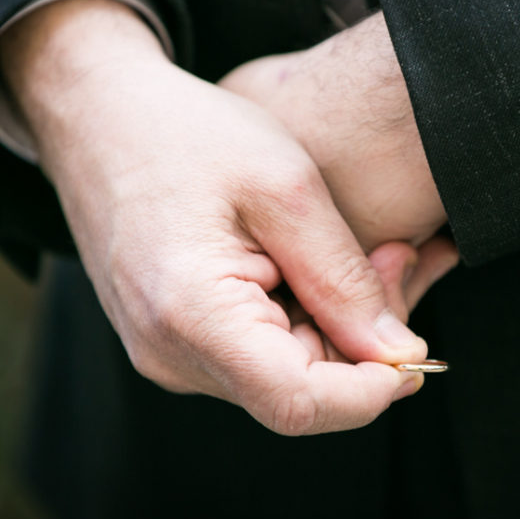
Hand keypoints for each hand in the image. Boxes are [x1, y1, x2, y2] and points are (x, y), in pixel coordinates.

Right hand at [0, 0, 453, 434]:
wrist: (99, 115)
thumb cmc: (188, 134)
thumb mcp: (286, 188)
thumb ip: (344, 280)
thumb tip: (400, 353)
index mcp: (190, 316)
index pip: (300, 403)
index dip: (373, 390)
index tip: (420, 346)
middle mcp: (169, 353)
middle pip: (300, 390)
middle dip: (366, 341)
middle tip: (402, 255)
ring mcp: (167, 350)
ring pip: (286, 372)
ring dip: (341, 323)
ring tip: (371, 248)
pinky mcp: (175, 336)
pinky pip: (259, 350)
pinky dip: (307, 314)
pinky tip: (322, 260)